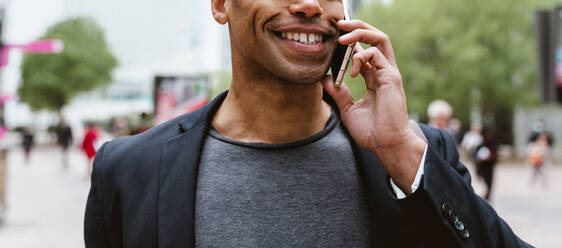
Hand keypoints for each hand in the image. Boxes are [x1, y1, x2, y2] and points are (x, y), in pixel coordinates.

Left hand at [322, 20, 425, 192]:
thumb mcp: (348, 109)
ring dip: (360, 33)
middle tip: (339, 25)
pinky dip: (361, 56)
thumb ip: (338, 92)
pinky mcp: (391, 77)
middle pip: (375, 38)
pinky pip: (377, 54)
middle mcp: (383, 72)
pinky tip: (351, 70)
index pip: (364, 51)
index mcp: (374, 78)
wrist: (386, 145)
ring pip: (380, 39)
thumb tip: (325, 78)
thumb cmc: (371, 132)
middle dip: (358, 27)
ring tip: (343, 38)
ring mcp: (389, 73)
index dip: (350, 42)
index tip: (333, 40)